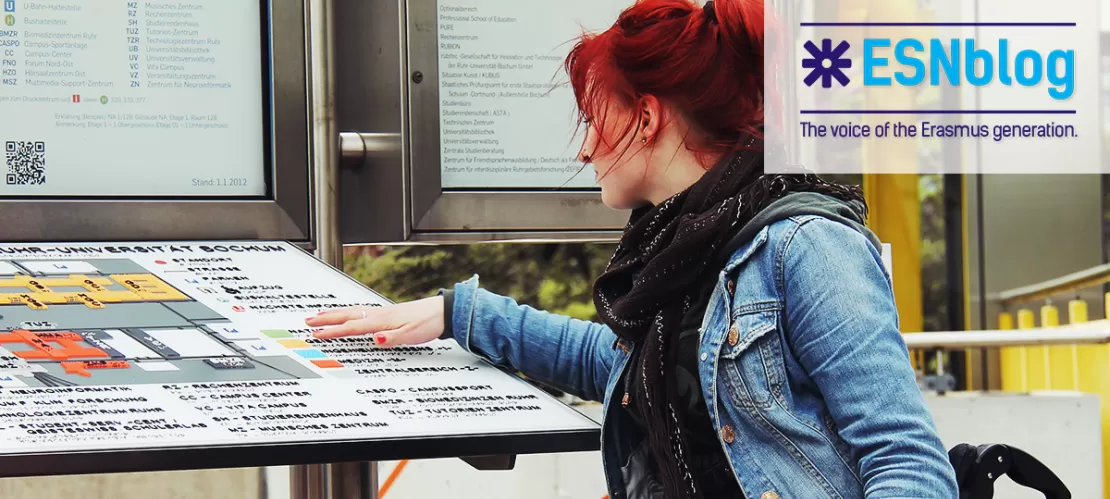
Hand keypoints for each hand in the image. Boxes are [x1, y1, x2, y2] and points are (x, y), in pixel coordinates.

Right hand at [306, 296, 445, 346]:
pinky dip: (348, 313)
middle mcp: (379, 314)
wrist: (442, 312)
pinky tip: (346, 315)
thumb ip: (392, 338)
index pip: (352, 326)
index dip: (333, 331)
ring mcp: (382, 312)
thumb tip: (375, 340)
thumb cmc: (428, 323)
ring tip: (319, 315)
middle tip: (308, 321)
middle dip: (326, 319)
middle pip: (347, 315)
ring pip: (352, 312)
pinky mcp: (387, 313)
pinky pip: (361, 311)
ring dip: (334, 314)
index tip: (316, 334)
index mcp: (381, 320)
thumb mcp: (412, 335)